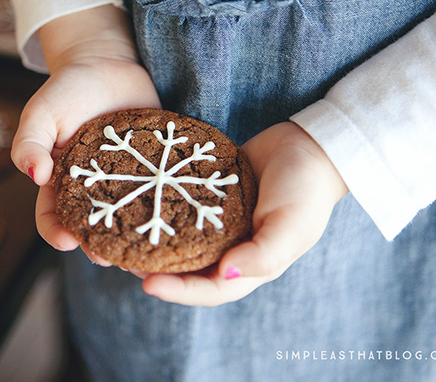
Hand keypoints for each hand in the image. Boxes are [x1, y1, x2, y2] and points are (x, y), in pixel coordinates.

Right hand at [11, 5, 160, 253]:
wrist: (108, 63)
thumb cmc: (68, 89)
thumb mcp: (41, 112)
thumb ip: (30, 142)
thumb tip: (33, 174)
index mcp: (61, 182)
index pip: (52, 216)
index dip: (56, 232)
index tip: (67, 241)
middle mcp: (94, 188)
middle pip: (95, 227)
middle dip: (100, 248)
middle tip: (110, 260)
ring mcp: (126, 180)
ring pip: (130, 217)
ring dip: (134, 238)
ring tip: (144, 253)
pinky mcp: (153, 168)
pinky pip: (160, 191)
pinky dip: (166, 207)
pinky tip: (176, 218)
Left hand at [140, 122, 348, 305]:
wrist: (311, 145)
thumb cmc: (306, 189)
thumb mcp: (291, 226)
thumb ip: (263, 255)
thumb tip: (224, 273)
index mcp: (250, 265)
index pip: (209, 289)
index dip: (178, 291)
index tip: (147, 284)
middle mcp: (231, 249)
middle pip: (188, 270)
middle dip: (156, 270)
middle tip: (123, 259)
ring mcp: (219, 223)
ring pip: (181, 241)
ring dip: (155, 242)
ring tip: (124, 236)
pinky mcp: (210, 199)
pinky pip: (183, 209)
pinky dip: (164, 210)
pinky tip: (141, 203)